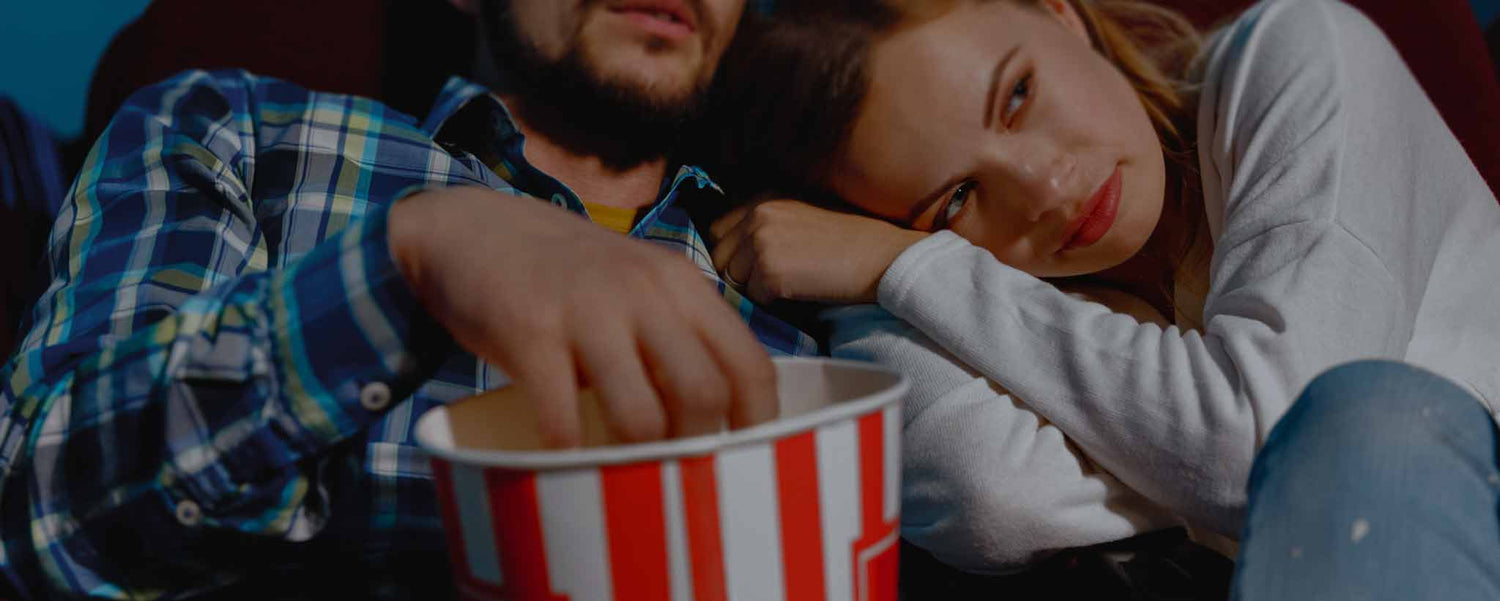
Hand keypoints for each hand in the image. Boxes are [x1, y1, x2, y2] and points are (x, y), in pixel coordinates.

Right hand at [389, 187, 776, 447]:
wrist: (472, 228)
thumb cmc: (567, 275)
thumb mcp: (638, 285)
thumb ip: (679, 336)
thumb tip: (720, 421)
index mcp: (682, 284)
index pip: (750, 365)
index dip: (758, 424)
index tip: (744, 459)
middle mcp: (644, 291)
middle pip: (704, 396)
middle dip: (696, 449)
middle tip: (673, 471)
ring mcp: (586, 310)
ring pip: (641, 416)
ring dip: (636, 461)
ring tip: (622, 471)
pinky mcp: (529, 331)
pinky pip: (561, 418)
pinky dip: (569, 453)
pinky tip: (565, 458)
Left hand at [709, 199, 928, 304]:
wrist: (883, 258)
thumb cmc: (849, 243)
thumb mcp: (801, 217)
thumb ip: (765, 226)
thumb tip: (730, 258)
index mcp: (763, 197)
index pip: (718, 231)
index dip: (733, 254)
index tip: (755, 266)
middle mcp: (757, 213)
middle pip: (719, 257)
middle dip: (739, 274)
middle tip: (772, 282)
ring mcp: (762, 241)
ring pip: (733, 280)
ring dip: (755, 290)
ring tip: (790, 284)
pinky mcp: (770, 270)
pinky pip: (753, 299)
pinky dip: (773, 303)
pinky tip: (800, 292)